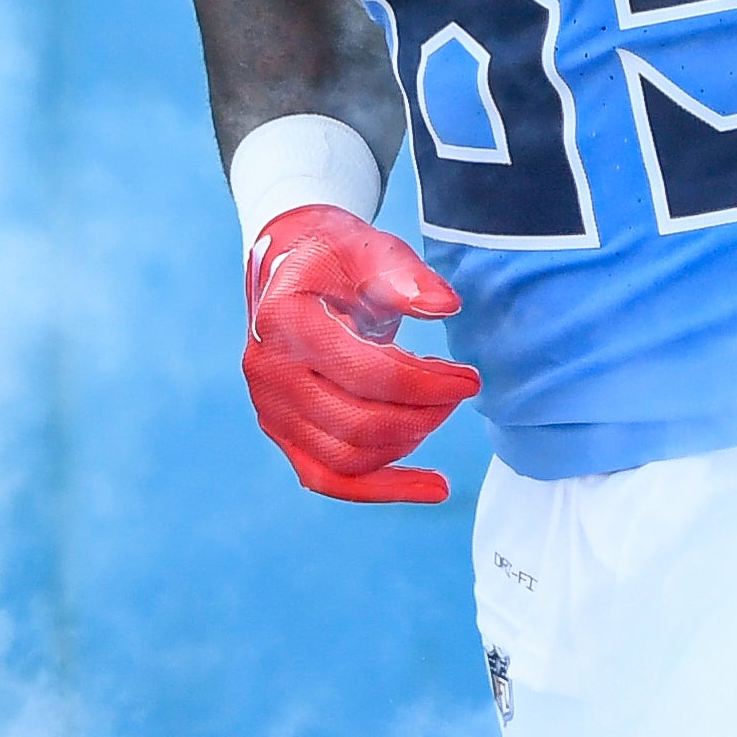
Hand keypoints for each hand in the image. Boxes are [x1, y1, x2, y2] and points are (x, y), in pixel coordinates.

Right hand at [243, 206, 480, 503]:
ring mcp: (269, 408)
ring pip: (346, 458)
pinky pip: (328, 477)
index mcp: (285, 320)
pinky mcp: (281, 431)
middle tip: (459, 392)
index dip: (427, 383)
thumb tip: (446, 307)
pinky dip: (381, 489)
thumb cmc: (334, 254)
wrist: (288, 266)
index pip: (367, 373)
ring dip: (406, 444)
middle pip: (358, 424)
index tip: (469, 379)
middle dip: (423, 415)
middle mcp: (268, 371)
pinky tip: (434, 487)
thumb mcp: (369, 248)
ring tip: (440, 412)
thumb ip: (406, 276)